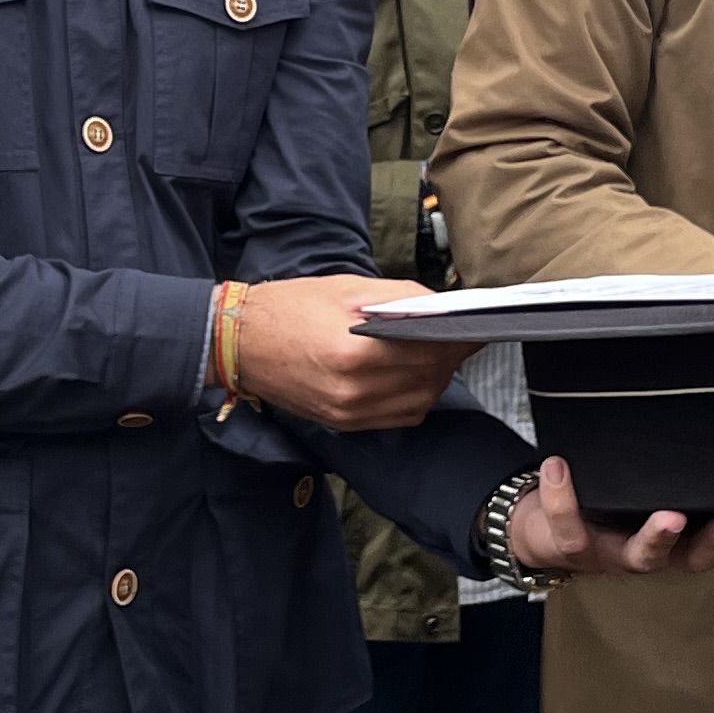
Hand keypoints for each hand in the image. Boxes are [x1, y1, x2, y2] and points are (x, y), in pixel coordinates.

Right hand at [230, 276, 471, 431]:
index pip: (429, 350)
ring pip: (418, 402)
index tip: (475, 327)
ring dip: (435, 379)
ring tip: (438, 355)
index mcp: (355, 353)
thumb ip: (401, 298)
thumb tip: (442, 308)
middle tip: (461, 337)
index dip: (458, 339)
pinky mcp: (343, 424)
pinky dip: (414, 397)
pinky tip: (413, 377)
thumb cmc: (289, 306)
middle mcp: (354, 391)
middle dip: (450, 357)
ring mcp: (348, 413)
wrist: (238, 342)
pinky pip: (397, 417)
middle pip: (428, 378)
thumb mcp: (347, 288)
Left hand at [499, 458, 713, 578]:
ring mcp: (617, 554)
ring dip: (658, 538)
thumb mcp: (657, 479)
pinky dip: (562, 498)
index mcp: (686, 536)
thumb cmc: (614, 498)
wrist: (546, 527)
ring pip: (642, 556)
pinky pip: (570, 528)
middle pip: (697, 556)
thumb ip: (686, 459)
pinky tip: (558, 466)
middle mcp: (658, 553)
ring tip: (670, 515)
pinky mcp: (574, 547)